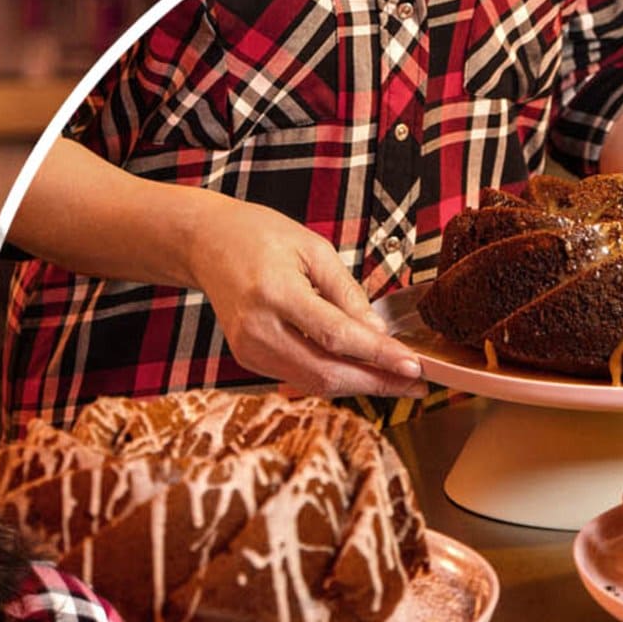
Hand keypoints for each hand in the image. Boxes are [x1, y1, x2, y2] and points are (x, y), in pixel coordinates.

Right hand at [177, 192, 427, 398]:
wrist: (208, 244)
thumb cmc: (261, 236)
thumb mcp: (314, 250)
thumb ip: (347, 294)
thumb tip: (378, 335)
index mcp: (276, 293)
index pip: (336, 336)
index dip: (378, 356)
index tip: (414, 366)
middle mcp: (258, 329)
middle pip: (326, 372)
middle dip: (376, 383)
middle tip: (414, 384)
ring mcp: (249, 349)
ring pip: (314, 383)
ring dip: (358, 385)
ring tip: (394, 379)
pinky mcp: (248, 359)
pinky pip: (299, 377)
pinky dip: (333, 377)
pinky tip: (358, 370)